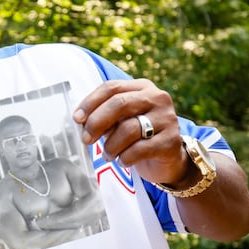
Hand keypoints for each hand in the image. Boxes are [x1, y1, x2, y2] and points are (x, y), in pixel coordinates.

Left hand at [73, 79, 188, 185]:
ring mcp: (167, 118)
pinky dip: (125, 157)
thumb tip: (81, 119)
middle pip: (120, 104)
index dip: (90, 102)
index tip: (77, 118)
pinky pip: (140, 149)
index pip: (112, 87)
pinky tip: (122, 161)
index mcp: (142, 87)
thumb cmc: (137, 136)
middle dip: (97, 123)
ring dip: (111, 145)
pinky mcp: (171, 141)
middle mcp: (157, 98)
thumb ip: (104, 115)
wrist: (167, 159)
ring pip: (129, 128)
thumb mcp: (121, 120)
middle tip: (86, 139)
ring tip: (108, 155)